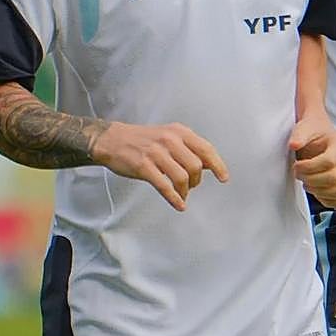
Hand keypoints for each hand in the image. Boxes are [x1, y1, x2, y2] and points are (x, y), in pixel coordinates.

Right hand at [91, 122, 229, 211]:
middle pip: (196, 166)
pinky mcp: (144, 166)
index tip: (223, 178)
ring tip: (182, 195)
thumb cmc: (142, 139)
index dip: (218, 165)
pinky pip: (165, 186)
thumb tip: (209, 164)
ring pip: (182, 177)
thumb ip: (188, 147)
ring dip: (185, 191)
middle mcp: (169, 140)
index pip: (206, 149)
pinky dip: (174, 198)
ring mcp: (156, 153)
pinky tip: (178, 204)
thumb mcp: (168, 135)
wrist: (111, 139)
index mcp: (178, 131)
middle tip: (191, 186)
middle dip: (196, 181)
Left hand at [289, 115, 335, 208]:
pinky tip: (314, 189)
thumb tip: (294, 144)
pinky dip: (326, 200)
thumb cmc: (311, 133)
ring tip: (306, 182)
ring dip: (318, 191)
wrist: (318, 137)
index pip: (329, 161)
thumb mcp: (303, 129)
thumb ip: (299, 135)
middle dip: (311, 180)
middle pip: (334, 178)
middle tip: (298, 175)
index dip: (309, 167)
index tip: (296, 166)